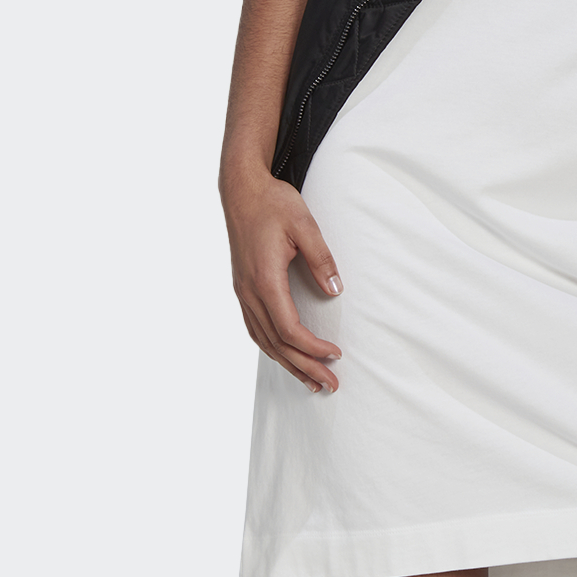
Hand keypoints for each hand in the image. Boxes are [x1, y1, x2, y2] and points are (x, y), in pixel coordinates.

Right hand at [222, 163, 342, 391]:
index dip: (312, 348)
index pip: (288, 328)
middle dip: (305, 367)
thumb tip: (335, 291)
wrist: (241, 190)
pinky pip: (254, 328)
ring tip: (311, 382)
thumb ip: (322, 259)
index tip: (335, 354)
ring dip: (288, 363)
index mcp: (265, 279)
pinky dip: (271, 348)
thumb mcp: (305, 226)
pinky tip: (284, 356)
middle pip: (276, 342)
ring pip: (263, 340)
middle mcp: (249, 291)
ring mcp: (242, 291)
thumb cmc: (272, 204)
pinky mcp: (242, 288)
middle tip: (330, 385)